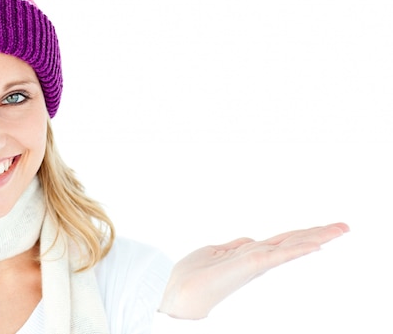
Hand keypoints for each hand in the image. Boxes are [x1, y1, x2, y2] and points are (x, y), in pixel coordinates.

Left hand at [159, 222, 349, 319]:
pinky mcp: (248, 266)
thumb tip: (249, 239)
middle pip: (291, 242)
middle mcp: (256, 260)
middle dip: (317, 233)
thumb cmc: (191, 277)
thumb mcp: (213, 253)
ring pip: (289, 246)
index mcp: (248, 256)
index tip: (324, 229)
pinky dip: (296, 250)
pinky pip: (276, 255)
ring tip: (339, 230)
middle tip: (344, 227)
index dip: (302, 234)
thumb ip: (233, 247)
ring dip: (315, 236)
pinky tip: (314, 245)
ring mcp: (254, 263)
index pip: (280, 242)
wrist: (178, 294)